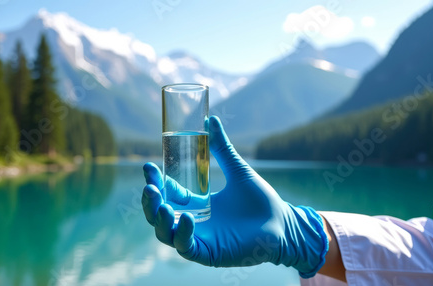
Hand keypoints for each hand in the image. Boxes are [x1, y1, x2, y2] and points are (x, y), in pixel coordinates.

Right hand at [142, 116, 327, 277]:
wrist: (282, 222)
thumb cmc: (261, 199)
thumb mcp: (236, 169)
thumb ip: (222, 147)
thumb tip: (210, 118)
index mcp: (197, 204)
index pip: (168, 194)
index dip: (156, 182)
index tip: (150, 167)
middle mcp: (193, 222)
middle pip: (159, 215)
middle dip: (150, 202)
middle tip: (151, 187)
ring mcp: (199, 238)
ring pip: (165, 234)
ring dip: (159, 219)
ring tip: (163, 204)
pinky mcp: (208, 253)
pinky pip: (186, 247)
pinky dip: (183, 234)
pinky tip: (188, 218)